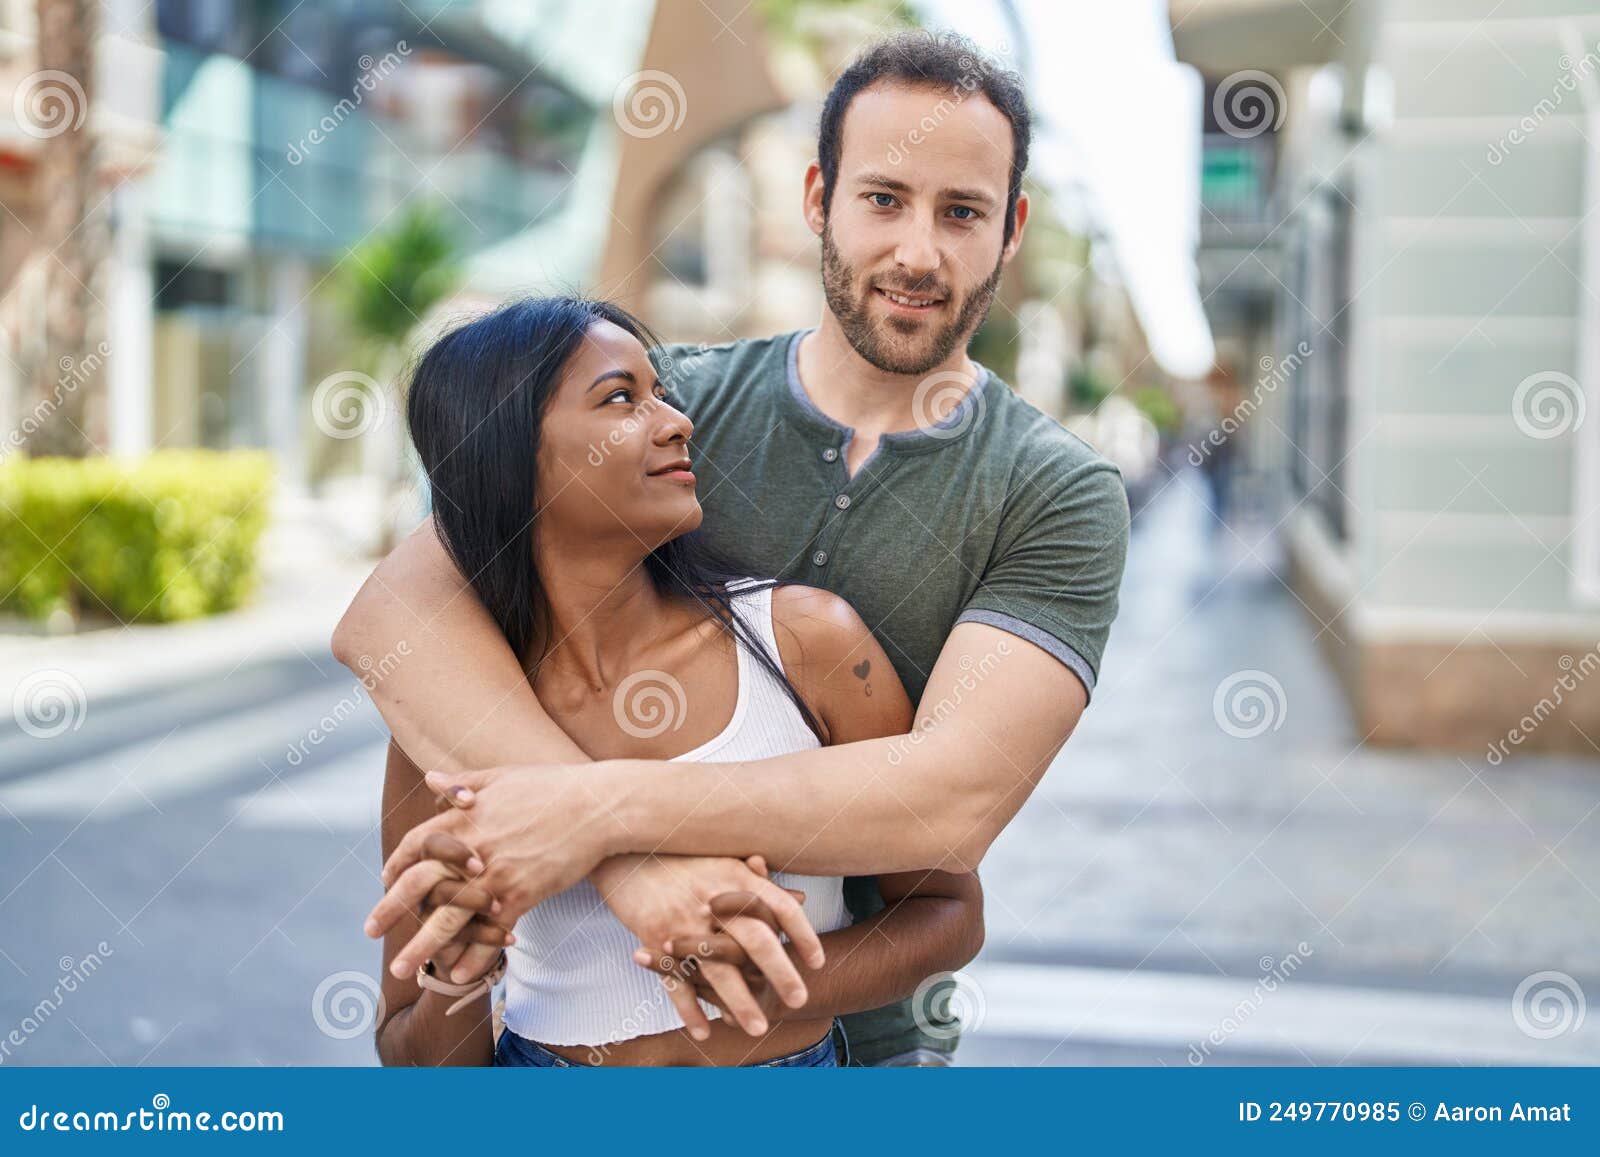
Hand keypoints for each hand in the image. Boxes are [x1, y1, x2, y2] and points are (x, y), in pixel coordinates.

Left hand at [369, 764, 613, 977]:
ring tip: (403, 970)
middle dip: (390, 911)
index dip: (397, 865)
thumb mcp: (502, 775)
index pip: (416, 845)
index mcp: (464, 816)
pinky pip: (490, 932)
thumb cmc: (552, 785)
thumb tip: (431, 779)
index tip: (385, 881)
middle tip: (369, 931)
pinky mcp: (522, 895)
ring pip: (449, 917)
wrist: (597, 806)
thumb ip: (462, 782)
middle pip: (418, 885)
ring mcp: (495, 875)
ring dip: (422, 947)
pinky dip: (474, 956)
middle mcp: (472, 848)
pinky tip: (458, 976)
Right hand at [607, 860, 820, 1037]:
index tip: (818, 962)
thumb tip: (799, 898)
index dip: (803, 934)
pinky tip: (704, 1033)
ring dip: (739, 1002)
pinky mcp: (655, 938)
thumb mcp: (724, 859)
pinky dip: (689, 1009)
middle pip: (756, 940)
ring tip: (757, 1029)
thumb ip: (760, 882)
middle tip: (799, 1000)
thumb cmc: (680, 852)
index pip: (780, 907)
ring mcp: (684, 921)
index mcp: (735, 877)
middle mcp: (714, 899)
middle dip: (780, 974)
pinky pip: (675, 981)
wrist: (623, 846)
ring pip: (718, 968)